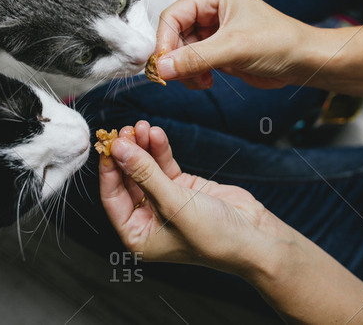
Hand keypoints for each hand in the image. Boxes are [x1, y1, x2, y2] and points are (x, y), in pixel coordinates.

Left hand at [98, 121, 286, 275]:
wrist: (254, 237)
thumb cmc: (213, 236)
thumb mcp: (173, 203)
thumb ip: (145, 173)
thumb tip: (120, 149)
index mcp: (137, 235)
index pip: (113, 198)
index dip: (109, 170)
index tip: (108, 145)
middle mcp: (148, 219)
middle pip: (128, 179)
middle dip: (127, 154)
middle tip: (126, 130)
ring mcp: (165, 201)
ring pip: (146, 169)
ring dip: (143, 147)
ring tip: (143, 126)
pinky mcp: (182, 188)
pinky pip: (164, 165)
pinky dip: (160, 149)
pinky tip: (156, 134)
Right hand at [155, 0, 312, 89]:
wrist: (303, 61)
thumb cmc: (280, 42)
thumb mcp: (234, 48)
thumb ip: (195, 58)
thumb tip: (163, 67)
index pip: (172, 15)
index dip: (164, 40)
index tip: (162, 64)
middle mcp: (211, 11)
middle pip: (174, 35)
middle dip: (175, 58)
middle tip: (177, 77)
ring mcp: (213, 32)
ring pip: (181, 52)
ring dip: (184, 70)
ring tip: (201, 80)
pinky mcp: (217, 50)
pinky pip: (192, 63)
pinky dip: (193, 75)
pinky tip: (207, 81)